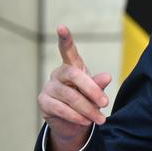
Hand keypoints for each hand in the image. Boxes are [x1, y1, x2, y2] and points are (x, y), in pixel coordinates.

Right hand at [37, 25, 110, 150]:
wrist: (73, 123)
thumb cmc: (86, 101)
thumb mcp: (95, 92)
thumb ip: (98, 84)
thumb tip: (107, 76)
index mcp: (73, 66)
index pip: (68, 50)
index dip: (65, 39)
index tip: (61, 27)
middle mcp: (59, 74)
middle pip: (74, 75)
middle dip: (92, 90)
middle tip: (105, 103)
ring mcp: (49, 87)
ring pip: (70, 96)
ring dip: (87, 109)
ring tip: (100, 119)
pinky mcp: (44, 102)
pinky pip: (61, 109)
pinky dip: (76, 116)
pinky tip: (85, 121)